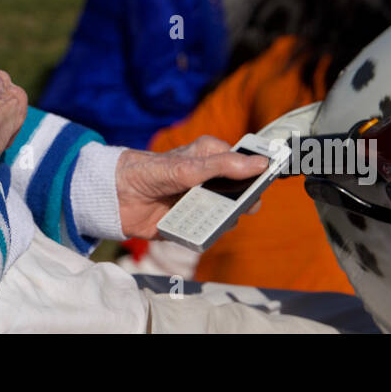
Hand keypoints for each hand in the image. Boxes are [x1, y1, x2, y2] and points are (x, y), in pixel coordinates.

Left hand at [115, 136, 269, 238]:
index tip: (274, 173)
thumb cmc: (150, 170)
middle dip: (244, 200)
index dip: (260, 169)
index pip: (246, 163)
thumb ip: (223, 166)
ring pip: (227, 216)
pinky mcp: (191, 225)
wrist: (115, 197)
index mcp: (212, 158)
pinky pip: (208, 233)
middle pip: (241, 194)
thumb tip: (259, 163)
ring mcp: (201, 203)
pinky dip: (206, 233)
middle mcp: (210, 181)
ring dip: (223, 218)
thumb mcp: (189, 166)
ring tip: (210, 214)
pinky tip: (197, 227)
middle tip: (244, 204)